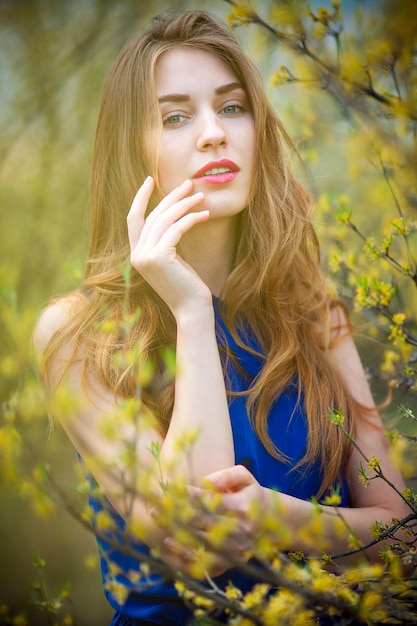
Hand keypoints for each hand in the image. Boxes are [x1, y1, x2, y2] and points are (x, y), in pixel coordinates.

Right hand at [127, 177, 211, 316]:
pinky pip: (177, 229)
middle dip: (171, 197)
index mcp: (135, 254)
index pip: (133, 219)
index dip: (140, 198)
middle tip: (189, 184)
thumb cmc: (186, 286)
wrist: (191, 309)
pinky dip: (192, 219)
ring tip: (201, 196)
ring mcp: (145, 256)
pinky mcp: (159, 257)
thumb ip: (165, 240)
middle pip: (153, 215)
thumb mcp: (172, 259)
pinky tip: (205, 215)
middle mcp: (136, 254)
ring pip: (165, 220)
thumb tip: (173, 213)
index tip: (151, 180)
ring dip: (185, 204)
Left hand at [155, 465, 266, 577]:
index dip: (184, 492)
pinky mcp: (230, 563)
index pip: (207, 500)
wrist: (270, 523)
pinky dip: (183, 553)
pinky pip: (203, 562)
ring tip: (154, 513)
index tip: (165, 483)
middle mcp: (239, 531)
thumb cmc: (251, 494)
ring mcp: (234, 551)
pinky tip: (167, 541)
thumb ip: (226, 475)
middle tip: (152, 495)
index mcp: (242, 508)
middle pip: (198, 520)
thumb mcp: (245, 477)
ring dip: (173, 526)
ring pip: (197, 539)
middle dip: (173, 507)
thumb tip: (204, 483)